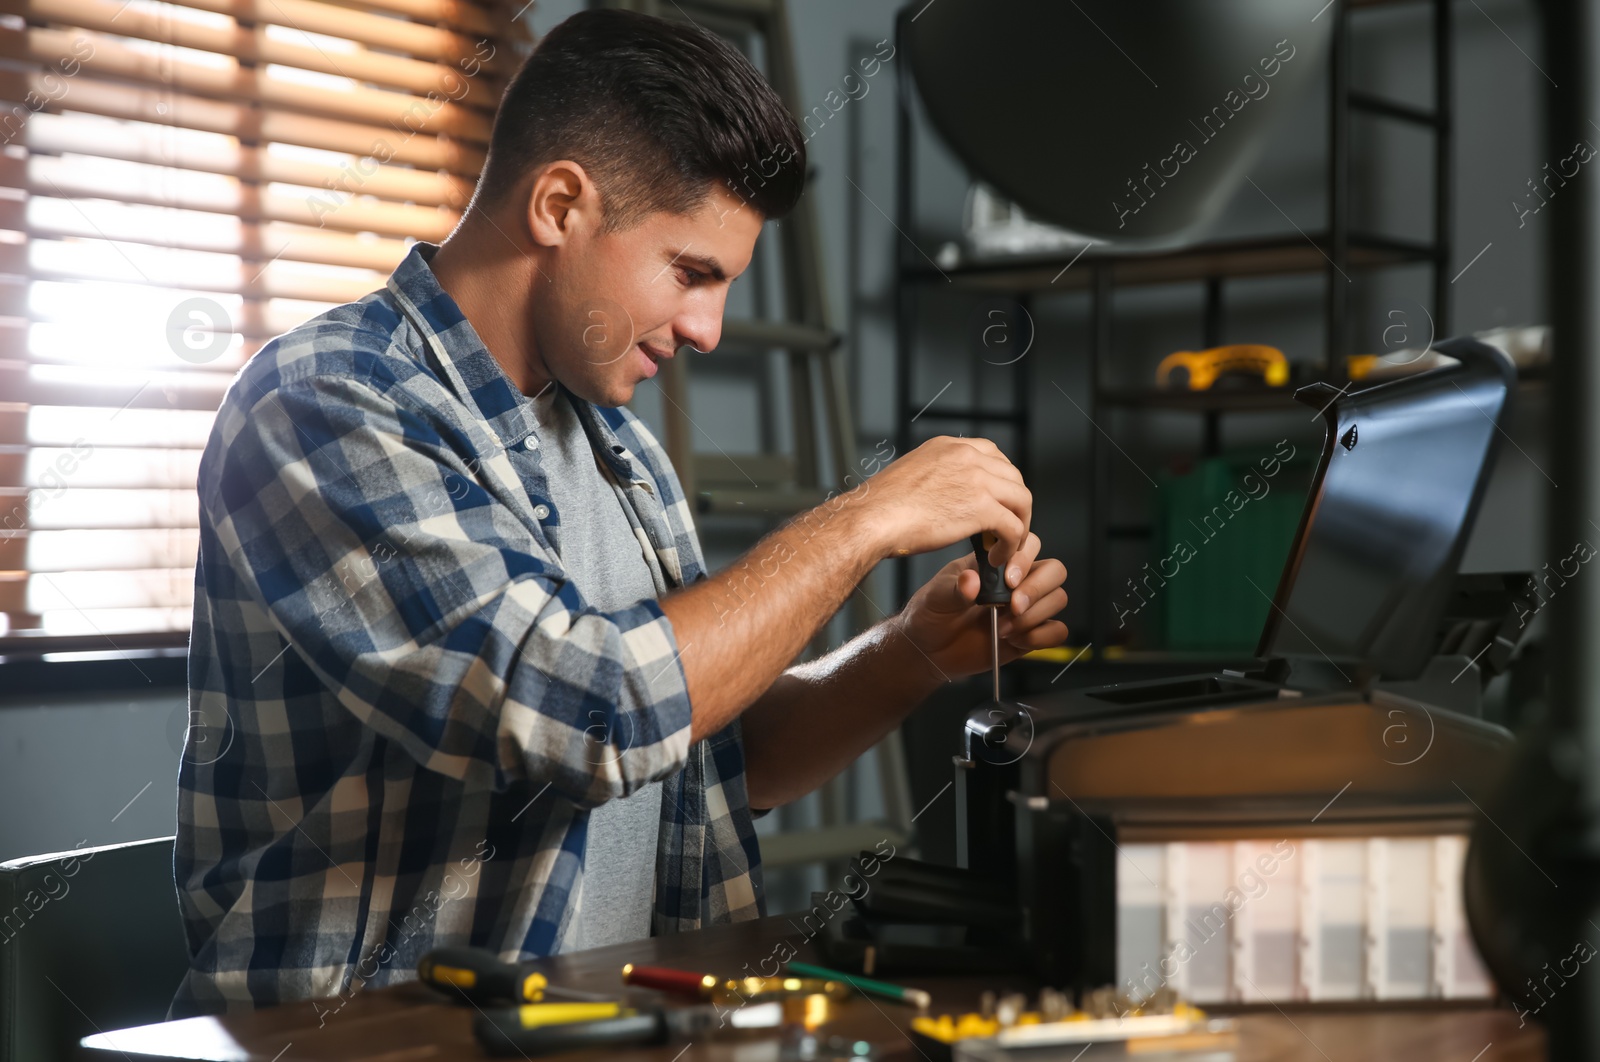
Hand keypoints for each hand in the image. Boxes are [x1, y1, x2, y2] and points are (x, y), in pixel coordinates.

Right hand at [857, 436, 1031, 565]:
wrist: (870, 519)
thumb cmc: (879, 507)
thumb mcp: (910, 477)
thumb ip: (934, 479)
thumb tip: (942, 495)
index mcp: (947, 446)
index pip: (993, 454)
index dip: (1001, 481)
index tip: (996, 501)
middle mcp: (966, 456)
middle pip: (1013, 476)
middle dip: (1014, 504)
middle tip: (1004, 528)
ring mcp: (976, 479)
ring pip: (1021, 500)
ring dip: (1018, 525)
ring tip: (1004, 546)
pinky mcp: (981, 507)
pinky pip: (1013, 526)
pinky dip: (1010, 545)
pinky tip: (995, 557)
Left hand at [894, 532, 1068, 679]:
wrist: (929, 650)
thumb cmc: (931, 614)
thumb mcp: (935, 597)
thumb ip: (955, 588)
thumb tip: (972, 580)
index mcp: (995, 563)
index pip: (1028, 545)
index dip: (1024, 560)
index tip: (1007, 580)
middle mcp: (1016, 582)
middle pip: (1054, 570)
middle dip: (1036, 589)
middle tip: (1012, 606)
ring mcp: (1026, 607)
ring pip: (1058, 598)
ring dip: (1034, 615)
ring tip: (1004, 628)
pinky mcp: (1031, 634)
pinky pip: (1058, 630)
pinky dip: (1042, 636)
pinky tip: (1016, 640)